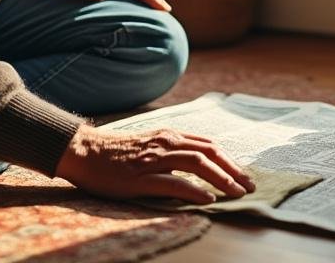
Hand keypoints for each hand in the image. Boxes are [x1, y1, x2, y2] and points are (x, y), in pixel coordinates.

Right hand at [56, 124, 255, 202]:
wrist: (84, 152)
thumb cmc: (118, 153)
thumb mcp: (151, 146)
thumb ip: (174, 152)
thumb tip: (199, 168)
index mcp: (170, 136)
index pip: (209, 146)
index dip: (230, 160)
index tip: (244, 175)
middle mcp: (166, 143)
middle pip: (209, 153)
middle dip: (233, 170)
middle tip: (250, 186)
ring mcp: (154, 160)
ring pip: (196, 164)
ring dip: (220, 178)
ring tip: (236, 193)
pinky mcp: (140, 178)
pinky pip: (172, 183)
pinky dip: (193, 190)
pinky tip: (208, 199)